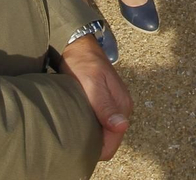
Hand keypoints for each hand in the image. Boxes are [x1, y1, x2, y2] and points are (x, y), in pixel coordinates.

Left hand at [58, 34, 132, 160]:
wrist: (78, 45)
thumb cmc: (83, 64)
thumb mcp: (92, 85)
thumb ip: (106, 107)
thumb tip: (122, 126)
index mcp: (122, 106)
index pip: (112, 144)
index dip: (96, 151)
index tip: (78, 148)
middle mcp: (122, 108)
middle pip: (109, 140)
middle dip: (93, 144)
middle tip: (73, 139)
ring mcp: (115, 105)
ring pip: (105, 132)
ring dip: (92, 135)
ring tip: (74, 131)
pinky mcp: (107, 101)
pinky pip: (100, 123)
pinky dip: (90, 126)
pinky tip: (78, 122)